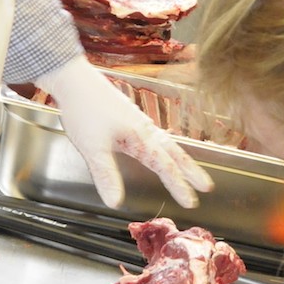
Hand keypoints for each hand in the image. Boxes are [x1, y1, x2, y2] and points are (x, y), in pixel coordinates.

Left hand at [37, 55, 213, 208]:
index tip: (191, 202)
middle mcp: (145, 129)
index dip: (179, 186)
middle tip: (207, 186)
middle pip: (174, 153)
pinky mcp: (131, 116)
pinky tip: (163, 146)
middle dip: (191, 171)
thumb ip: (106, 175)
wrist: (76, 80)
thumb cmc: (84, 111)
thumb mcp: (92, 148)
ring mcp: (139, 121)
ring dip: (182, 158)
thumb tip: (116, 203)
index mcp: (139, 138)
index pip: (165, 166)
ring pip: (168, 142)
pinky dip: (168, 145)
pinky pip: (158, 134)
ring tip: (192, 170)